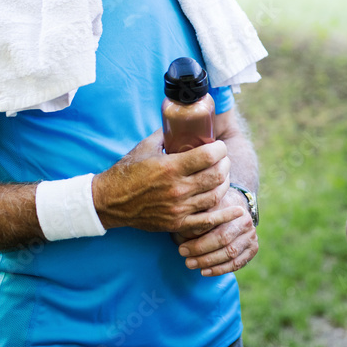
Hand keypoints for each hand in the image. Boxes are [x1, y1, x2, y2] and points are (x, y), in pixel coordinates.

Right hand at [92, 128, 232, 235]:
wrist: (110, 202)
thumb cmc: (127, 172)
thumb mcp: (146, 147)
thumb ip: (166, 135)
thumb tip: (182, 123)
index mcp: (170, 167)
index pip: (208, 156)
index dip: (220, 149)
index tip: (219, 146)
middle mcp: (177, 189)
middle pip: (216, 175)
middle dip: (225, 164)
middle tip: (223, 160)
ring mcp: (178, 208)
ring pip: (215, 195)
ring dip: (224, 183)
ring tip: (222, 176)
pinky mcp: (177, 223)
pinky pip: (207, 221)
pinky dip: (224, 215)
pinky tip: (237, 210)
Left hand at [175, 188, 256, 276]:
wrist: (234, 210)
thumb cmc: (212, 209)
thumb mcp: (203, 207)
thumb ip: (197, 217)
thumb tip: (184, 228)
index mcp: (233, 207)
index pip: (215, 222)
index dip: (197, 234)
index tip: (181, 244)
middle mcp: (245, 221)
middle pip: (223, 238)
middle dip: (201, 249)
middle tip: (182, 253)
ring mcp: (251, 235)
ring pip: (230, 253)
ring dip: (208, 261)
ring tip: (190, 264)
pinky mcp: (253, 248)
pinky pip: (236, 263)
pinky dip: (219, 270)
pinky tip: (204, 272)